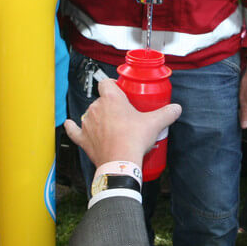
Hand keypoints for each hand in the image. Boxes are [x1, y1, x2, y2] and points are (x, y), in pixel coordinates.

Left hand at [63, 79, 180, 166]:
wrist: (120, 162)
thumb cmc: (133, 140)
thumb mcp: (155, 123)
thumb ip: (167, 113)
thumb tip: (176, 108)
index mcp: (111, 98)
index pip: (106, 82)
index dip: (112, 84)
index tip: (120, 89)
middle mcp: (95, 108)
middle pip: (101, 100)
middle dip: (110, 106)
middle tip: (123, 114)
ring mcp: (87, 123)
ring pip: (90, 115)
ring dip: (97, 118)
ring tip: (110, 126)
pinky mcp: (82, 138)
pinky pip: (74, 130)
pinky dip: (72, 127)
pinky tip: (70, 124)